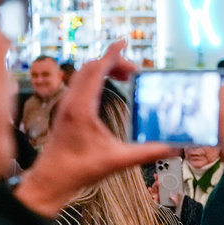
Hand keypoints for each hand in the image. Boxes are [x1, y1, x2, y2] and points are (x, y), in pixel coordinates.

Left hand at [15, 42, 171, 216]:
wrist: (50, 182)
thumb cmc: (78, 171)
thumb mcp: (117, 161)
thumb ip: (147, 153)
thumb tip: (173, 148)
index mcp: (82, 107)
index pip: (97, 70)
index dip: (112, 54)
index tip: (125, 42)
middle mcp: (71, 102)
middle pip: (90, 68)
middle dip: (113, 62)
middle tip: (134, 70)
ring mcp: (65, 106)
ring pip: (83, 75)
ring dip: (103, 70)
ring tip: (124, 77)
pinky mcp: (64, 112)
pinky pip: (79, 85)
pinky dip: (95, 79)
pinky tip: (107, 90)